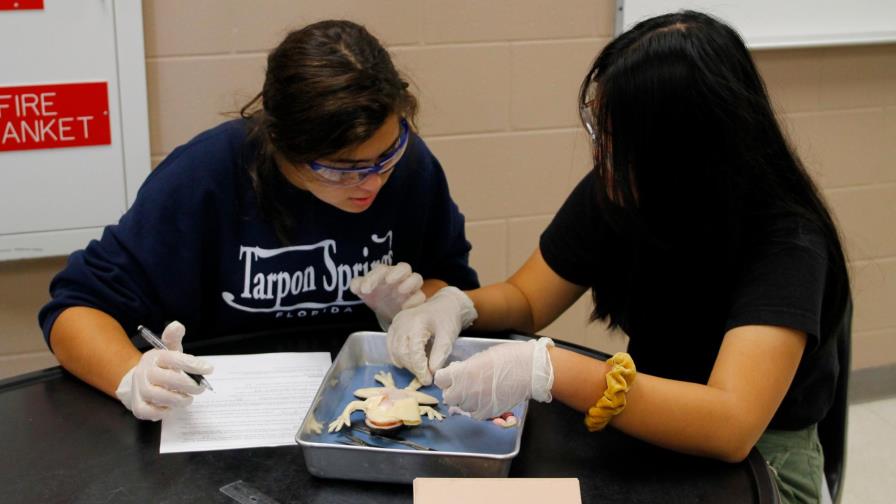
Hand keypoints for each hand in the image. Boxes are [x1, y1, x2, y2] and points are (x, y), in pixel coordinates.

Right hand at [115, 321, 212, 420]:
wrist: (138, 381)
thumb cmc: (161, 367)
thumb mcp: (169, 351)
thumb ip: (174, 339)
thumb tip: (177, 325)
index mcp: (155, 357)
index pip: (174, 358)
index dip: (192, 364)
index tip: (208, 368)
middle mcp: (145, 372)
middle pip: (168, 379)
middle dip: (189, 384)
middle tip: (200, 388)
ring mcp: (140, 390)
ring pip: (160, 396)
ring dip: (179, 399)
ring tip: (188, 398)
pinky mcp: (139, 406)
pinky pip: (151, 412)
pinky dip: (164, 411)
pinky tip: (171, 406)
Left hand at [350, 262, 425, 328]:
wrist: (386, 310)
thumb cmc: (376, 295)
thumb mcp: (364, 290)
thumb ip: (357, 285)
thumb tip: (356, 286)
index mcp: (385, 272)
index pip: (382, 269)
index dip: (373, 277)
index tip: (365, 289)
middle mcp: (400, 277)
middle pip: (404, 267)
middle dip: (397, 272)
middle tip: (388, 280)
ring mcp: (410, 288)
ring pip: (416, 278)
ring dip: (410, 283)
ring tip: (401, 290)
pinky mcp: (417, 299)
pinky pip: (420, 297)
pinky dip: (414, 301)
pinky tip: (405, 307)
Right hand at [387, 286, 476, 384]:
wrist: (444, 304)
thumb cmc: (447, 319)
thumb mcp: (448, 337)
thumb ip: (439, 355)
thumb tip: (432, 373)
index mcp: (416, 323)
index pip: (413, 352)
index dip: (420, 369)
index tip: (428, 380)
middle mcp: (401, 323)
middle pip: (402, 353)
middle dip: (414, 369)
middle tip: (426, 378)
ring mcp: (395, 324)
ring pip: (395, 352)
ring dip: (407, 364)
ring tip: (421, 370)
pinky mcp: (393, 327)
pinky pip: (391, 347)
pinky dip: (399, 357)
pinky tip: (411, 362)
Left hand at [434, 337, 553, 419]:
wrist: (529, 370)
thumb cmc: (507, 357)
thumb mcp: (481, 357)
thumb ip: (465, 368)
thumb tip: (458, 373)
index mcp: (461, 373)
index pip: (440, 380)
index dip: (446, 377)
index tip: (452, 375)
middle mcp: (465, 391)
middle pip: (448, 397)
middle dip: (454, 391)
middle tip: (465, 384)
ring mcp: (476, 404)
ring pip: (462, 406)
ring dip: (466, 400)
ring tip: (480, 390)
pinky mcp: (487, 413)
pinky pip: (475, 414)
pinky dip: (478, 408)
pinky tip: (487, 399)